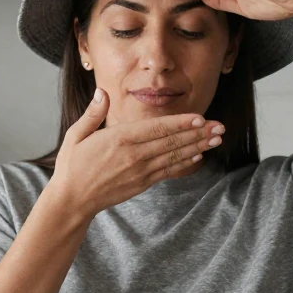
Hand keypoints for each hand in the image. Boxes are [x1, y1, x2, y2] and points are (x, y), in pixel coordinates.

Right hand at [48, 89, 225, 218]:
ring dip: (197, 147)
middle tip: (220, 127)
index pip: (156, 128)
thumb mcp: (76, 135)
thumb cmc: (72, 166)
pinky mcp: (142, 183)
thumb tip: (102, 92)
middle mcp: (133, 155)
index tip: (200, 118)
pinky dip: (184, 163)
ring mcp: (139, 171)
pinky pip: (168, 171)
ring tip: (216, 139)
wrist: (72, 200)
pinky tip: (198, 156)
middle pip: (171, 141)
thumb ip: (93, 113)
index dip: (180, 123)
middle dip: (198, 133)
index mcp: (118, 139)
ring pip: (174, 156)